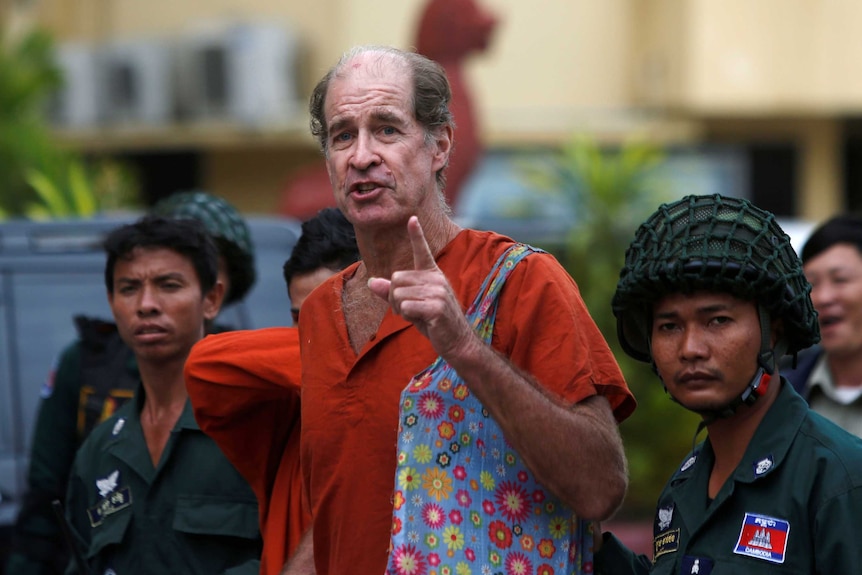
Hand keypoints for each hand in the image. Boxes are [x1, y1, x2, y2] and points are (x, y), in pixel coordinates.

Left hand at [367, 216, 474, 358]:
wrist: (456, 340)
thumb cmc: (432, 321)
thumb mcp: (409, 304)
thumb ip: (390, 292)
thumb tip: (370, 281)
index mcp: (431, 274)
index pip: (422, 251)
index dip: (416, 235)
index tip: (412, 218)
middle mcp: (436, 278)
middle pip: (395, 279)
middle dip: (395, 298)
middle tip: (410, 309)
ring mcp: (438, 291)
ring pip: (398, 294)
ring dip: (401, 309)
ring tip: (418, 315)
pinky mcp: (437, 306)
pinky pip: (406, 307)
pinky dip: (408, 316)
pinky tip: (422, 320)